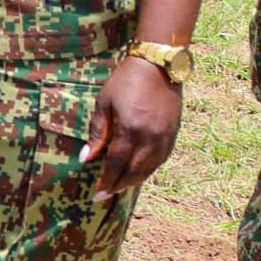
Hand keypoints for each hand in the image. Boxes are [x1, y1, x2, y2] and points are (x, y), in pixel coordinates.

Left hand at [84, 53, 180, 197]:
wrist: (158, 66)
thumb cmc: (125, 82)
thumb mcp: (104, 104)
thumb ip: (97, 133)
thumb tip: (87, 158)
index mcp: (130, 130)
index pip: (116, 164)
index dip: (106, 181)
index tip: (97, 193)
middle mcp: (150, 138)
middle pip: (134, 171)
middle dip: (119, 185)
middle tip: (105, 195)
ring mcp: (165, 137)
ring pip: (150, 168)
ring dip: (134, 180)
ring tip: (120, 186)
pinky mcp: (174, 133)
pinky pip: (161, 159)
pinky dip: (149, 169)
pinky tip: (139, 172)